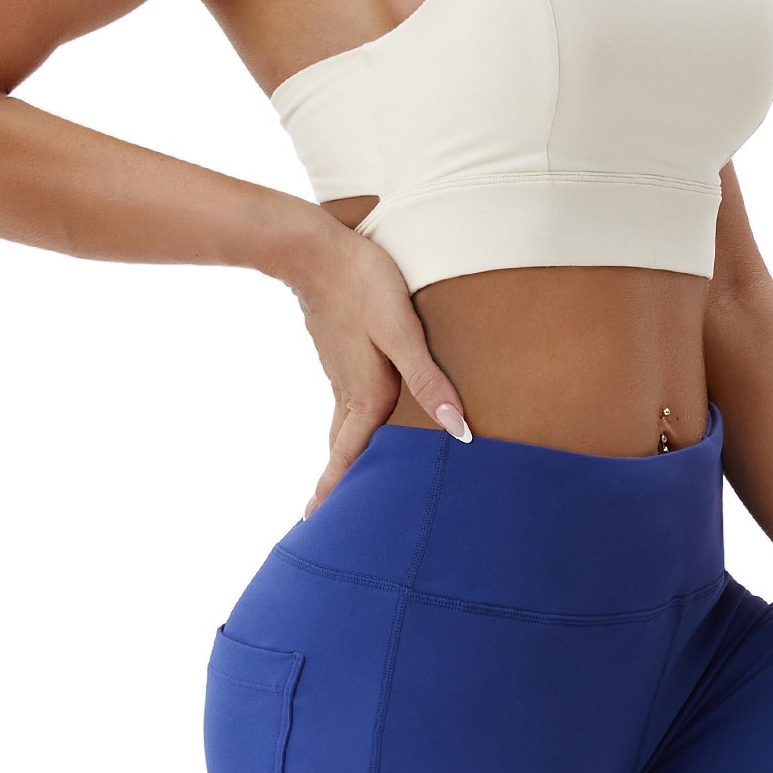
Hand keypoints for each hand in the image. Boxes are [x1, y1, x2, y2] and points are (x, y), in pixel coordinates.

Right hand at [279, 215, 471, 511]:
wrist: (313, 250)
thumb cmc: (363, 284)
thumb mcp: (402, 331)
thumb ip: (430, 380)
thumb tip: (459, 430)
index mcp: (365, 396)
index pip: (347, 458)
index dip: (336, 491)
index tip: (317, 523)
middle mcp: (350, 393)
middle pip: (341, 450)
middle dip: (336, 484)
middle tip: (325, 517)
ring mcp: (341, 375)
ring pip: (342, 428)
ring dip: (341, 457)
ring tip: (342, 480)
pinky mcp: (340, 357)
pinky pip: (344, 406)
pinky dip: (347, 429)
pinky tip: (359, 421)